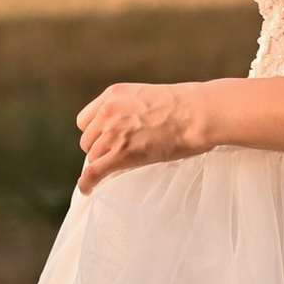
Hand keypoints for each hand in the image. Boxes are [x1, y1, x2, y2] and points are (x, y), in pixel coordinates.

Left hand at [75, 80, 216, 195]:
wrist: (198, 113)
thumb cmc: (185, 106)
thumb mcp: (147, 97)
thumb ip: (130, 109)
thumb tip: (131, 128)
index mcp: (113, 94)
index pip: (86, 120)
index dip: (94, 134)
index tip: (103, 142)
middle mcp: (108, 111)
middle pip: (87, 140)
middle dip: (100, 149)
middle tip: (118, 156)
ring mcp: (113, 132)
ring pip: (93, 157)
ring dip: (104, 163)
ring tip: (119, 170)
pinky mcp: (122, 153)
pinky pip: (94, 171)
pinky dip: (88, 183)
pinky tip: (87, 190)